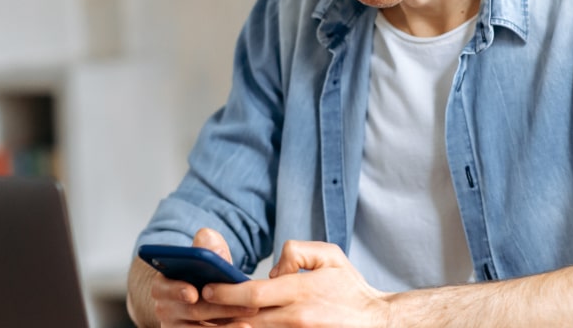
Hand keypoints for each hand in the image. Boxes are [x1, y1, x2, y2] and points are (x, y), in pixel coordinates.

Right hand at [149, 227, 257, 326]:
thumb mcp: (202, 261)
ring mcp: (176, 327)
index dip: (177, 290)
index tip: (193, 293)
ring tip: (248, 321)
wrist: (199, 302)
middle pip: (191, 311)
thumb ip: (206, 248)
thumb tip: (210, 240)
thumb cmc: (202, 277)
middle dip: (219, 307)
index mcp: (162, 285)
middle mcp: (164, 309)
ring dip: (226, 326)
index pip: (164, 288)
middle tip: (247, 304)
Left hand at [201, 240, 389, 327]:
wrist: (377, 322)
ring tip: (207, 320)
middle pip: (246, 318)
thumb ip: (297, 252)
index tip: (207, 288)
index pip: (253, 292)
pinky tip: (237, 326)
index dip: (225, 292)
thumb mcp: (330, 256)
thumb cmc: (350, 288)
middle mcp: (296, 317)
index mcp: (300, 291)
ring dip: (230, 326)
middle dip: (218, 313)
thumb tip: (273, 269)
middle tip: (195, 307)